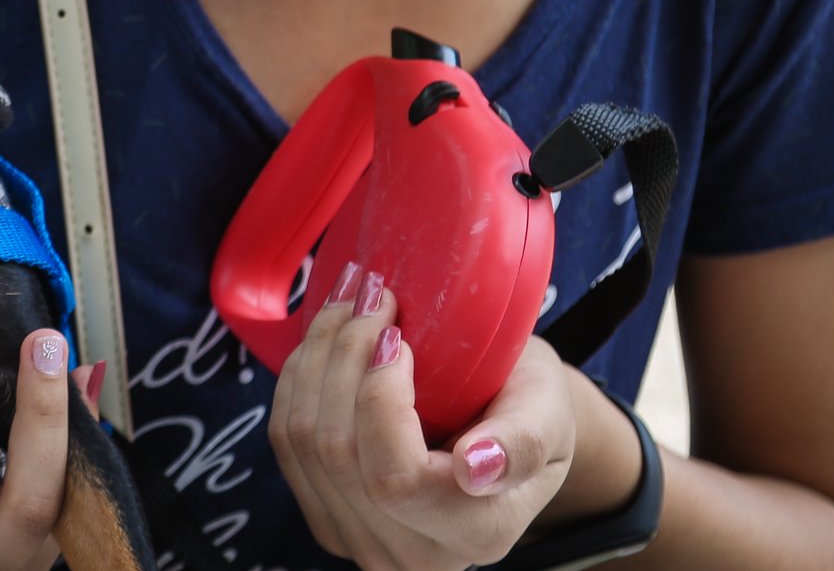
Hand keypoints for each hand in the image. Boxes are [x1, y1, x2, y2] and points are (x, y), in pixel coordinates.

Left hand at [270, 263, 605, 570]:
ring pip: (302, 443)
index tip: (394, 333)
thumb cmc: (531, 408)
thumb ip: (522, 441)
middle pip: (338, 453)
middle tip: (370, 290)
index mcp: (476, 535)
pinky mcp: (326, 518)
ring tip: (349, 300)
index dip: (379, 397)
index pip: (395, 477)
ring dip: (317, 355)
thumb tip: (474, 470)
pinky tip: (328, 340)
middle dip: (344, 354)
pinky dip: (300, 377)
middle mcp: (414, 557)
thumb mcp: (548, 410)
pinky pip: (286, 442)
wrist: (508, 425)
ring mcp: (361, 543)